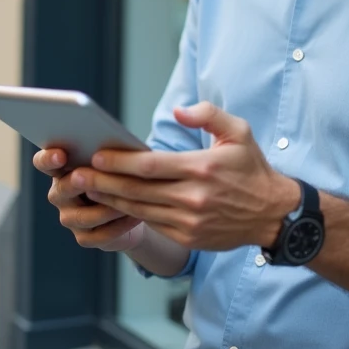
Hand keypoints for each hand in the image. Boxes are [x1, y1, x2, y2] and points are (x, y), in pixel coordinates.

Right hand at [33, 148, 146, 251]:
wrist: (132, 209)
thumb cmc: (119, 177)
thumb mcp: (112, 163)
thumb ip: (105, 155)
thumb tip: (114, 148)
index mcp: (62, 169)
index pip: (43, 162)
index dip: (48, 159)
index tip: (61, 155)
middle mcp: (60, 193)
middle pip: (63, 188)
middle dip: (80, 182)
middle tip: (95, 178)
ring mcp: (69, 217)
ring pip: (84, 216)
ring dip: (108, 208)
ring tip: (130, 199)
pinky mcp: (84, 238)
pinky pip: (100, 234)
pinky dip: (119, 225)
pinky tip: (135, 216)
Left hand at [74, 102, 299, 250]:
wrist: (273, 214)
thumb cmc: (252, 168)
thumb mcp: (239, 132)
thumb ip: (208, 115)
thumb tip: (179, 110)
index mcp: (201, 168)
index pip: (150, 166)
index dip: (119, 162)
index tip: (97, 155)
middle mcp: (193, 197)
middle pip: (136, 190)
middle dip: (103, 182)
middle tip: (76, 175)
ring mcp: (189, 221)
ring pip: (139, 210)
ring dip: (109, 200)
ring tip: (86, 189)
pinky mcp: (188, 237)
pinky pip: (152, 224)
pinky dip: (129, 215)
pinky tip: (112, 205)